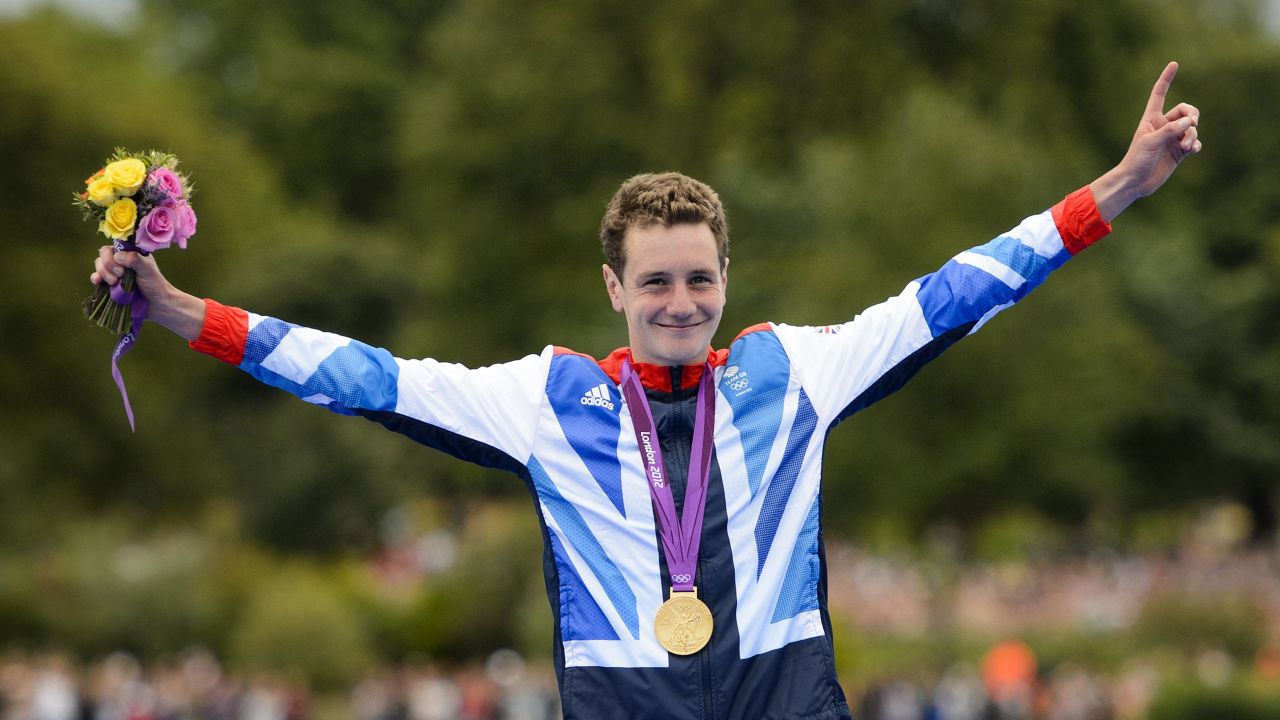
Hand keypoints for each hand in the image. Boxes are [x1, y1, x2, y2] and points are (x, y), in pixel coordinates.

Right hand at [91, 245, 205, 340]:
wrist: (156, 305)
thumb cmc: (154, 285)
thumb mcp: (147, 269)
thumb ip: (134, 259)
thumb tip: (117, 256)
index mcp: (131, 253)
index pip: (114, 247)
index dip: (112, 256)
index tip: (123, 268)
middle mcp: (121, 261)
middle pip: (103, 255)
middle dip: (108, 265)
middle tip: (120, 276)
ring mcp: (114, 273)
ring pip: (99, 266)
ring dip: (104, 273)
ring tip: (115, 282)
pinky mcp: (109, 285)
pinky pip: (96, 278)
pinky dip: (95, 278)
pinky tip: (98, 281)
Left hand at [1092, 61, 1201, 221]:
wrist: (1135, 182)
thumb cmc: (1136, 160)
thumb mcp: (1150, 143)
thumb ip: (1169, 131)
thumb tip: (1189, 123)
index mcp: (1151, 119)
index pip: (1159, 94)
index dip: (1166, 79)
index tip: (1174, 64)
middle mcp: (1163, 126)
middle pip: (1185, 110)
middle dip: (1192, 115)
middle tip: (1192, 123)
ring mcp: (1172, 139)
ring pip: (1191, 128)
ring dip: (1192, 135)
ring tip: (1186, 145)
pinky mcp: (1178, 152)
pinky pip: (1193, 142)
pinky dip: (1196, 144)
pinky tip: (1193, 150)